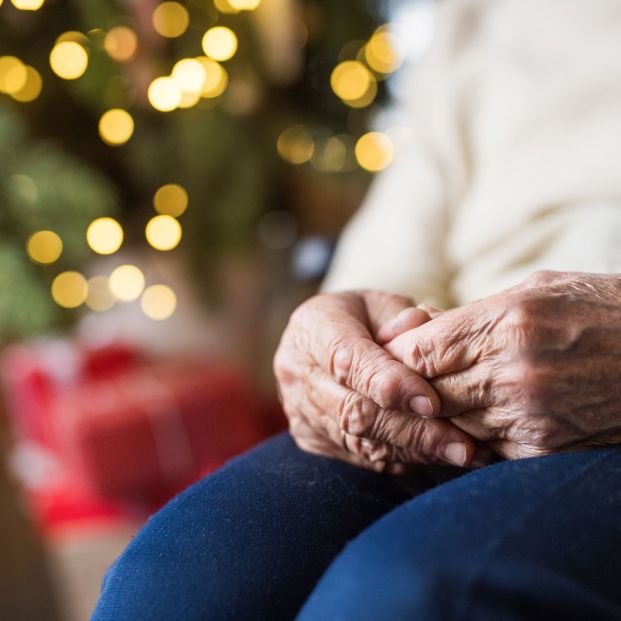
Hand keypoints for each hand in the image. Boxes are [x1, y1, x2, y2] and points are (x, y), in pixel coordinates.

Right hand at [274, 290, 480, 472]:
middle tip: (462, 445)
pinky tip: (437, 457)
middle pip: (352, 410)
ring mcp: (300, 410)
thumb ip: (403, 317)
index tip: (432, 402)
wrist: (326, 339)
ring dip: (413, 451)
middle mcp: (296, 372)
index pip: (346, 360)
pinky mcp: (311, 437)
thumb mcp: (382, 303)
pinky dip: (401, 459)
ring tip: (461, 455)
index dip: (388, 383)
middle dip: (412, 430)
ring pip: (358, 442)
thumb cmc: (363, 317)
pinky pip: (358, 457)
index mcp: (311, 328)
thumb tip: (423, 328)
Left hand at [384, 271, 620, 458]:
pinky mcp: (544, 450)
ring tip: (438, 401)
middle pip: (426, 391)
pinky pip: (484, 449)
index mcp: (505, 322)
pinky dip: (473, 437)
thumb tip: (412, 328)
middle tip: (402, 383)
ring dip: (440, 415)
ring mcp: (529, 416)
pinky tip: (481, 420)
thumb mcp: (535, 290)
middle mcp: (512, 372)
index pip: (418, 351)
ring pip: (450, 424)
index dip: (395, 355)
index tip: (389, 355)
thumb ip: (470, 313)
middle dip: (410, 388)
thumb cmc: (600, 310)